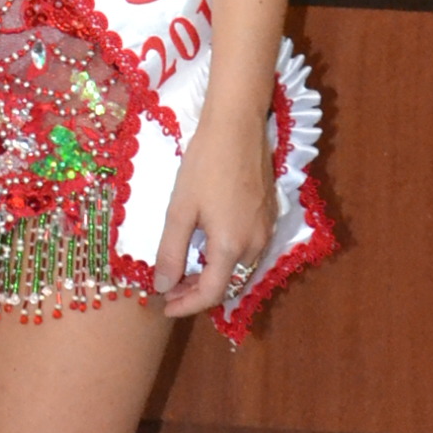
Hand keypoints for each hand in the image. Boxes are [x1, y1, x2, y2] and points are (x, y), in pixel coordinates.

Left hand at [149, 109, 277, 321]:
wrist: (238, 126)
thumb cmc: (205, 164)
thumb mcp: (180, 208)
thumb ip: (171, 251)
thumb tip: (162, 286)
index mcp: (231, 246)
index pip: (212, 293)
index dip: (186, 305)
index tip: (164, 306)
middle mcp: (255, 245)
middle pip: (229, 284)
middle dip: (198, 292)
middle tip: (169, 289)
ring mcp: (266, 230)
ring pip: (240, 268)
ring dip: (213, 276)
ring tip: (184, 271)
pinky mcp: (270, 216)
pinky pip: (248, 250)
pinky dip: (226, 259)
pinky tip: (207, 248)